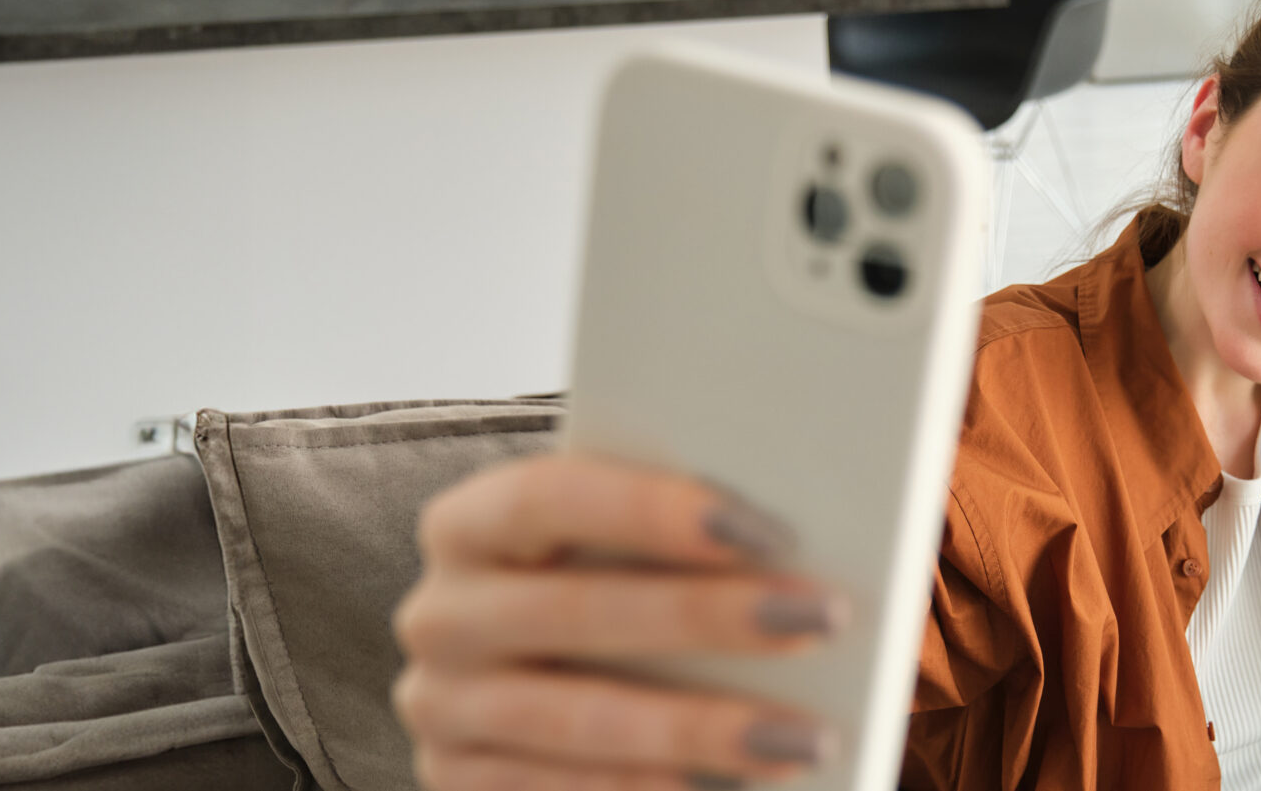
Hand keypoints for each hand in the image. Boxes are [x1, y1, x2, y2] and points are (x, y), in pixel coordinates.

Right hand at [393, 454, 839, 789]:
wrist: (531, 677)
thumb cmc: (603, 586)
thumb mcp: (616, 550)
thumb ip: (671, 535)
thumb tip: (783, 539)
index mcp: (467, 525)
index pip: (545, 498)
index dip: (647, 509)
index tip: (758, 527)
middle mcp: (440, 614)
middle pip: (574, 611)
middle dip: (706, 617)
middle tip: (820, 618)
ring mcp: (441, 708)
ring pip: (577, 721)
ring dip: (701, 730)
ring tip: (805, 736)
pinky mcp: (457, 783)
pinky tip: (732, 787)